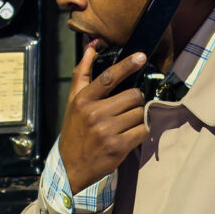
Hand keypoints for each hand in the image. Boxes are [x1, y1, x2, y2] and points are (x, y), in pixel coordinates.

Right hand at [58, 39, 151, 195]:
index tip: (142, 57)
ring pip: (139, 113)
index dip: (127, 65)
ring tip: (125, 124)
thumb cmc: (75, 130)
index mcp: (83, 100)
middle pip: (133, 96)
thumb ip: (82, 74)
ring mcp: (107, 131)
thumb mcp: (73, 102)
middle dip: (134, 101)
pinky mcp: (118, 147)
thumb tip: (91, 47)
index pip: (109, 77)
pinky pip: (143, 131)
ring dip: (137, 117)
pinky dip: (142, 131)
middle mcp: (95, 114)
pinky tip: (131, 134)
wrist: (72, 166)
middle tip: (126, 109)